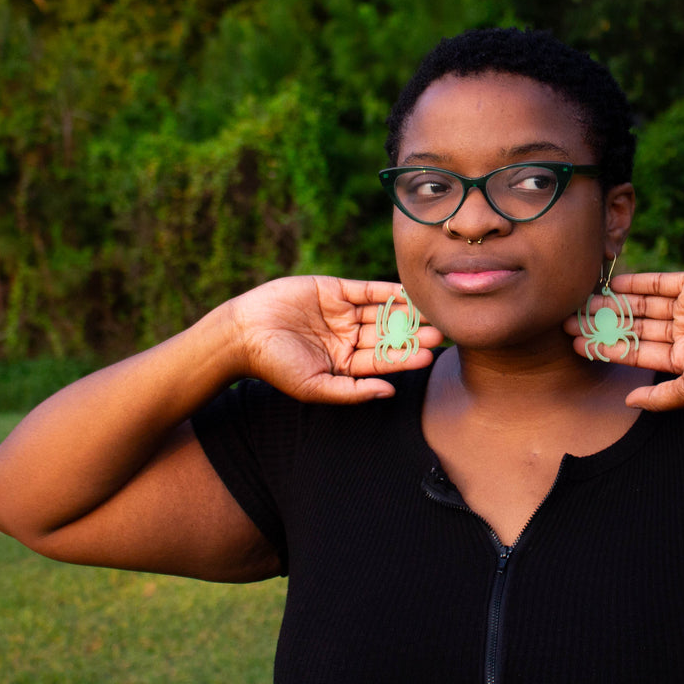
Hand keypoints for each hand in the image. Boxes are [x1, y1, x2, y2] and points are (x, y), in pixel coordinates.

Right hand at [229, 276, 442, 403]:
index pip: (382, 361)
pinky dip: (387, 290)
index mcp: (346, 363)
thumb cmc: (275, 366)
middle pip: (387, 335)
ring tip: (430, 313)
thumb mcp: (315, 387)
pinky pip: (366, 290)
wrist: (243, 333)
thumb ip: (352, 392)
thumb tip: (389, 393)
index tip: (428, 356)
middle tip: (440, 332)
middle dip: (412, 334)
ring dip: (405, 313)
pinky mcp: (334, 289)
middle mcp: (348, 337)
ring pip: (381, 312)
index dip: (405, 358)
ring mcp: (343, 313)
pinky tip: (408, 292)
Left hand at [567, 269, 683, 410]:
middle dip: (604, 324)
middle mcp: (683, 331)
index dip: (607, 347)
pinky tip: (612, 285)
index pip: (635, 351)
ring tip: (584, 303)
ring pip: (643, 303)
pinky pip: (660, 282)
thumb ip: (658, 398)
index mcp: (681, 357)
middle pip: (634, 325)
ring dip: (614, 303)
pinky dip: (637, 281)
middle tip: (571, 320)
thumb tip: (628, 401)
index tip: (577, 344)